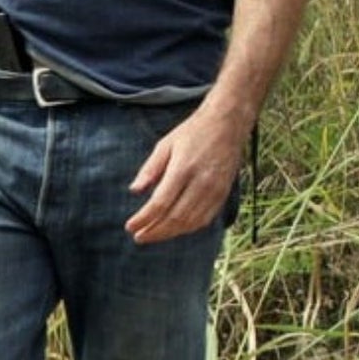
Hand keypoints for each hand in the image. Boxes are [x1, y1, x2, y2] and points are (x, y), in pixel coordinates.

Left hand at [126, 104, 251, 244]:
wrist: (228, 123)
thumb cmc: (194, 132)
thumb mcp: (165, 144)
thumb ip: (150, 169)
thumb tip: (135, 191)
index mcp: (183, 168)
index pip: (161, 203)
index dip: (144, 218)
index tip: (130, 226)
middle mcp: (201, 182)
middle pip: (175, 217)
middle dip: (155, 231)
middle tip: (138, 236)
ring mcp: (215, 189)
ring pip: (191, 222)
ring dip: (170, 233)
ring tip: (154, 235)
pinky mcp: (224, 193)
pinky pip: (206, 218)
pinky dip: (189, 228)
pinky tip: (176, 229)